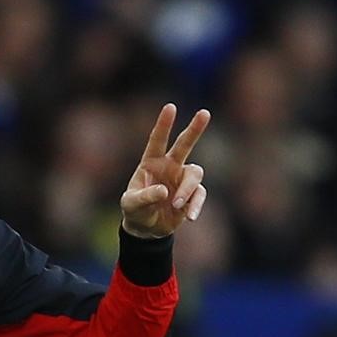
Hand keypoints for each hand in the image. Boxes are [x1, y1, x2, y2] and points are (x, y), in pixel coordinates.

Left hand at [120, 103, 209, 238]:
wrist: (147, 229)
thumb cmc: (135, 211)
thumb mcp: (132, 204)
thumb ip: (145, 197)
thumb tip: (164, 191)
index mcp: (151, 163)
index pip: (157, 140)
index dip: (164, 124)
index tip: (170, 107)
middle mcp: (169, 166)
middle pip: (184, 144)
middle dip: (194, 129)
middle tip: (204, 112)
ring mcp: (182, 179)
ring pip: (195, 173)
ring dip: (187, 190)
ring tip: (176, 205)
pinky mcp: (192, 195)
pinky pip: (199, 195)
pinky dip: (196, 205)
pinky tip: (191, 217)